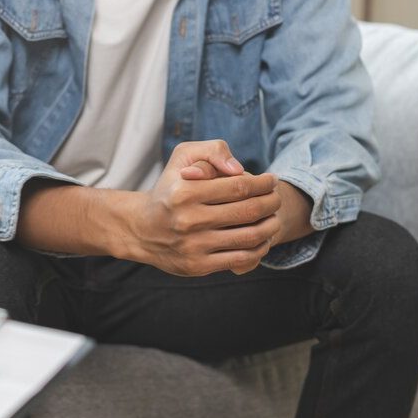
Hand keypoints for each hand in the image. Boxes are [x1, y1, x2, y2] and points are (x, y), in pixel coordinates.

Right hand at [123, 140, 281, 276]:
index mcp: (184, 192)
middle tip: (276, 198)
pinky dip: (259, 248)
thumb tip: (239, 169)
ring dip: (271, 226)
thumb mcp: (183, 157)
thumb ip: (213, 151)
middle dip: (272, 202)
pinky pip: (242, 259)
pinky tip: (262, 239)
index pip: (239, 186)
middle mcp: (188, 220)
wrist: (142, 228)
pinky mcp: (197, 265)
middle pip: (249, 211)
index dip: (263, 183)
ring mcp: (193, 245)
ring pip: (250, 237)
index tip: (271, 180)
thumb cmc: (170, 188)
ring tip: (274, 218)